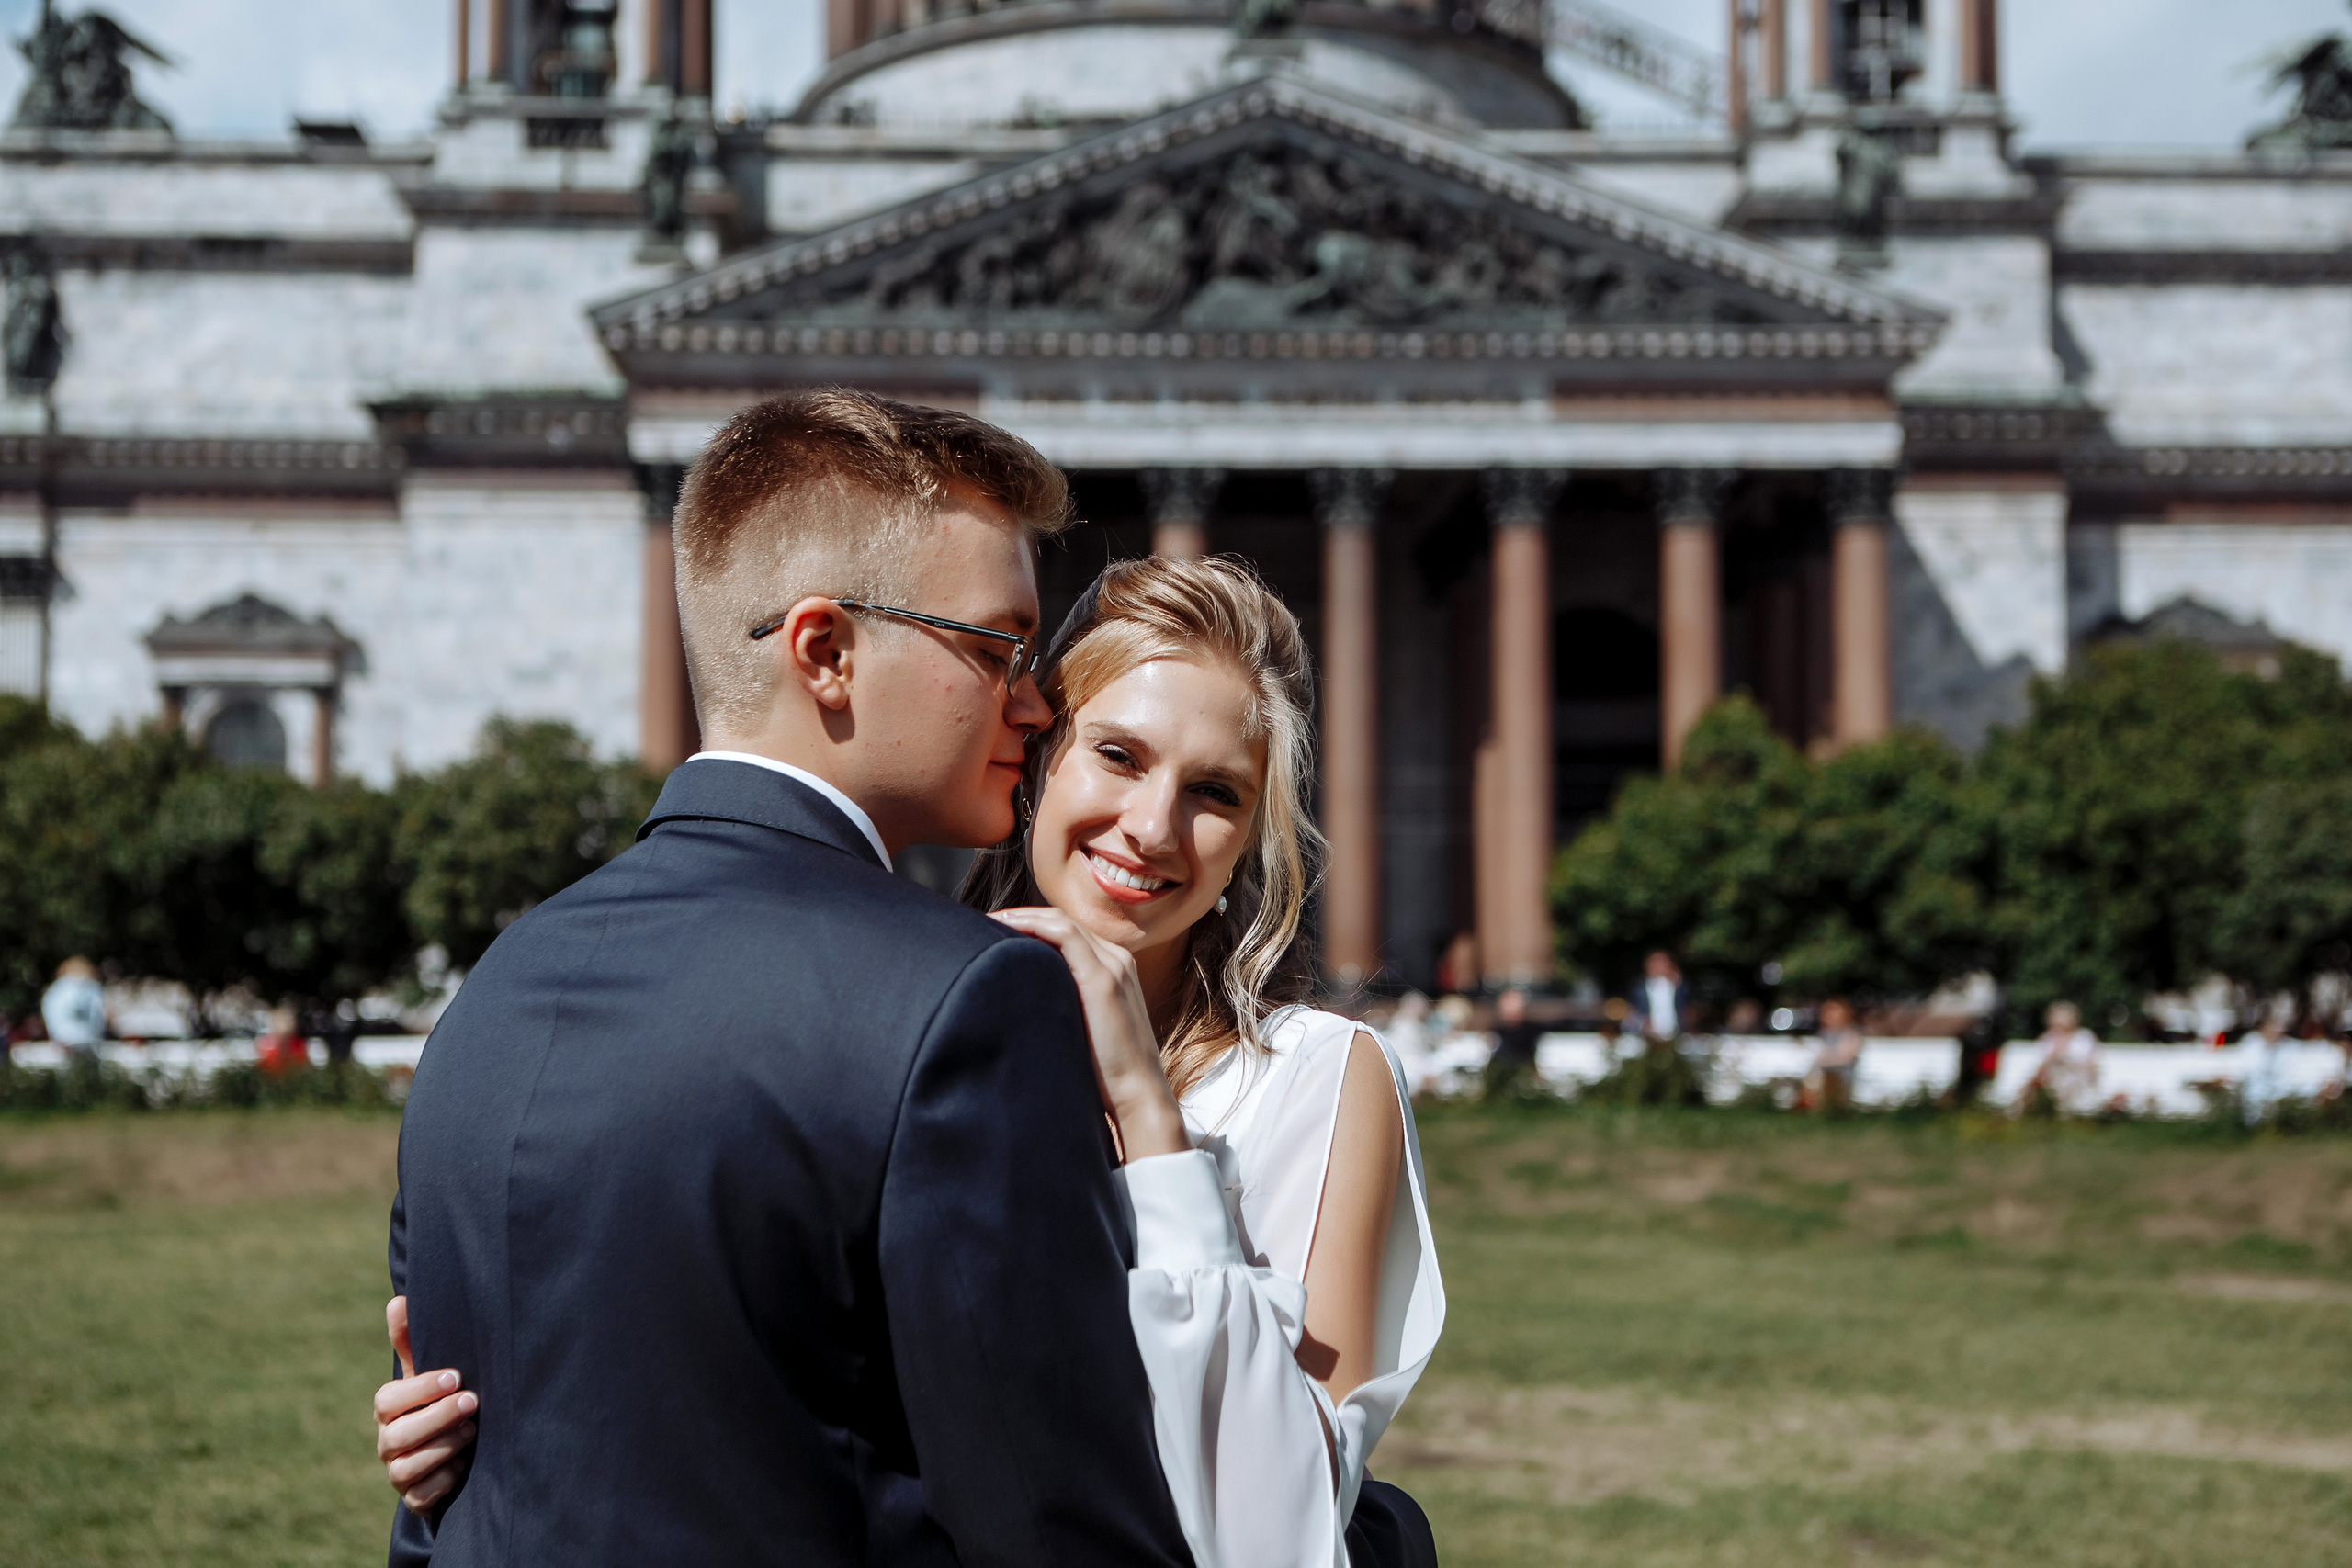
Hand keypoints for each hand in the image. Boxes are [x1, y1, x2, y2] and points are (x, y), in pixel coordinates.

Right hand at [374, 1296, 476, 1517]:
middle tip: (473, 1401)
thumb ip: (411, 1342)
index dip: (421, 1388)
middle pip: (398, 1435)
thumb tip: (399, 1300)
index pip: (389, 1399)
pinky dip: (444, 1481)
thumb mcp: (426, 1372)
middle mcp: (387, 1442)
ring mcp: (398, 1472)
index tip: (456, 1377)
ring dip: (443, 1447)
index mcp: (389, 1409)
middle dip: (438, 1417)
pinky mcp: (414, 1498)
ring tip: (473, 1431)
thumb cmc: (437, 1401)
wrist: (451, 1451)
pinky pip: (421, 1496)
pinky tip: (464, 1466)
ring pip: (407, 1467)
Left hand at [991, 906, 1189, 1160]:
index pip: (1067, 932)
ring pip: (1059, 921)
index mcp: (1115, 969)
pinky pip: (1063, 933)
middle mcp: (1117, 959)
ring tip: (984, 923)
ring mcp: (1113, 965)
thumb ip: (1063, 1010)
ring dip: (1018, 917)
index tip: (993, 933)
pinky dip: (1030, 924)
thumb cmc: (1106, 1077)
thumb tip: (1021, 1008)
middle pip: (1060, 921)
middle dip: (1018, 917)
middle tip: (979, 924)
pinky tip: (1003, 929)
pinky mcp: (1103, 978)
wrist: (1139, 1098)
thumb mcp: (1082, 1032)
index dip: (1028, 926)